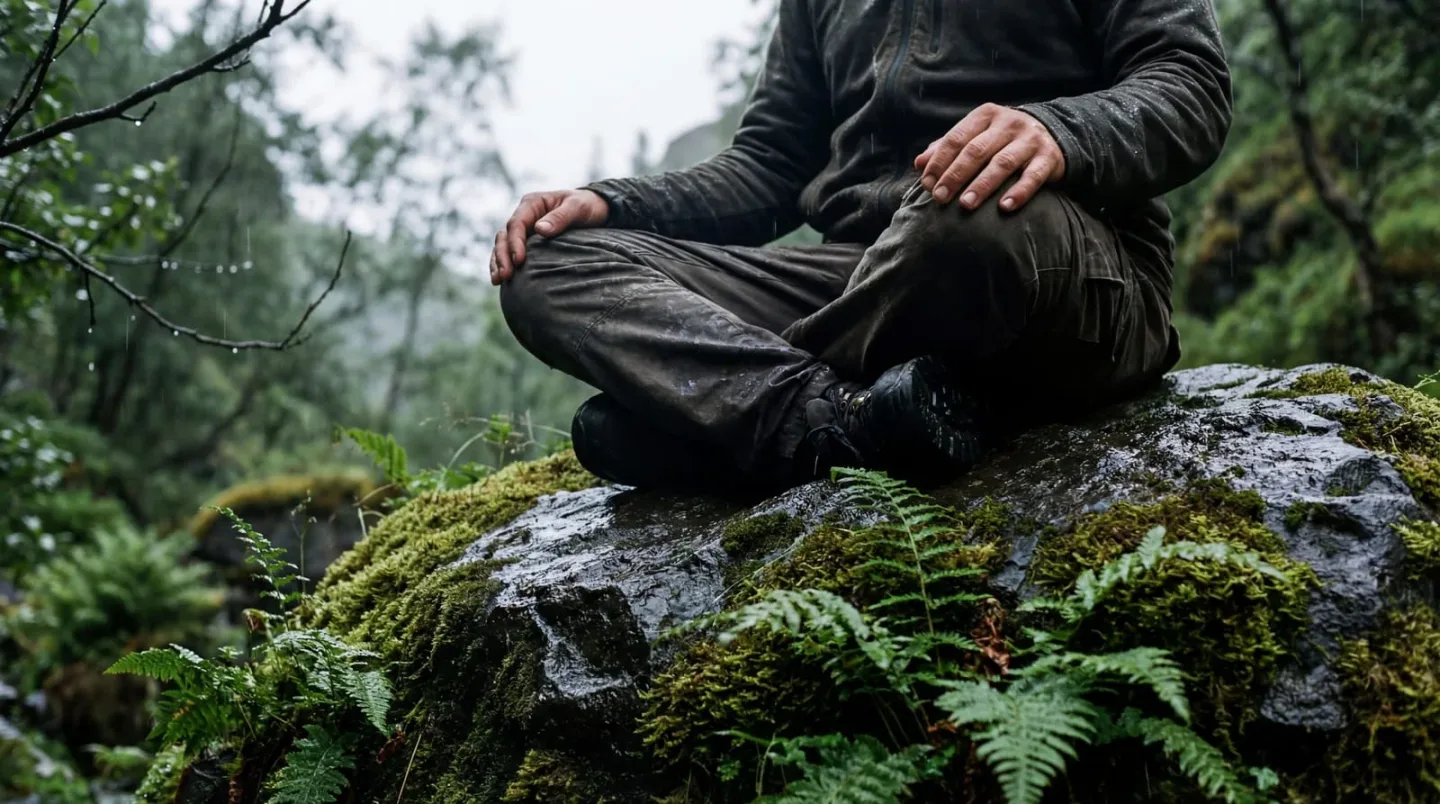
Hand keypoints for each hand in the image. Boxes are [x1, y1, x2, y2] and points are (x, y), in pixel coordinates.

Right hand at [490, 188, 608, 284]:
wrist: (594, 208)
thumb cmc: (586, 205)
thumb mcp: (577, 208)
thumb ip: (560, 217)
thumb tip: (540, 230)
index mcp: (532, 203)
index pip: (516, 223)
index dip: (515, 242)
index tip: (519, 260)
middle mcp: (524, 216)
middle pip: (504, 236)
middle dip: (502, 256)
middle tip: (506, 275)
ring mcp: (524, 229)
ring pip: (503, 245)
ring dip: (498, 262)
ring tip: (498, 280)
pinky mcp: (526, 242)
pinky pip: (510, 253)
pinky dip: (503, 265)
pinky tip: (500, 281)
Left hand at [914, 104, 1065, 211]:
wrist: (1053, 134)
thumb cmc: (1003, 140)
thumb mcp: (977, 136)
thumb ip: (949, 148)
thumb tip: (919, 163)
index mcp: (986, 115)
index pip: (956, 138)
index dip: (939, 162)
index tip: (927, 184)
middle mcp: (1008, 123)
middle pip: (976, 150)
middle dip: (955, 175)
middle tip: (940, 198)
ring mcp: (1030, 140)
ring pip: (1003, 163)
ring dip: (983, 185)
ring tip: (966, 204)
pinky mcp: (1049, 157)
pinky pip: (1033, 176)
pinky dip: (1019, 192)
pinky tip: (1005, 207)